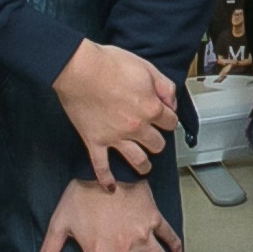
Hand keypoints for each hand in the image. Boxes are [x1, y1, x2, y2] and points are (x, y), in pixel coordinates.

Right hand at [50, 38, 179, 189]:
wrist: (80, 70)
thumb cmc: (111, 64)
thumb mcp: (147, 68)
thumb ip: (165, 87)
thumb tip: (172, 102)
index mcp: (151, 108)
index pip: (171, 122)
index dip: (169, 119)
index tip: (166, 119)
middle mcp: (137, 127)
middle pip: (157, 144)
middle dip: (158, 141)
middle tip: (154, 139)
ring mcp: (115, 137)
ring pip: (137, 159)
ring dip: (143, 164)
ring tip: (145, 166)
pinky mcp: (94, 142)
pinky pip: (101, 166)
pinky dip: (106, 178)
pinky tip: (110, 187)